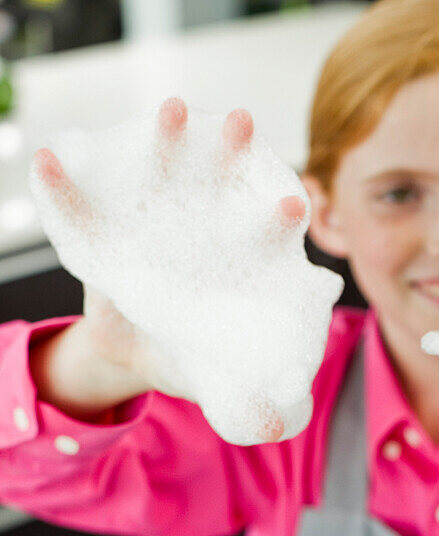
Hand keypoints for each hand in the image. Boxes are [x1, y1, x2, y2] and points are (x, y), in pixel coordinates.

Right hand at [31, 98, 342, 443]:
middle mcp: (207, 227)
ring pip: (166, 168)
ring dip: (168, 137)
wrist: (137, 352)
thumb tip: (279, 425)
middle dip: (235, 149)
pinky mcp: (107, 223)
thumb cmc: (193, 359)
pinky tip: (47, 160)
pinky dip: (61, 183)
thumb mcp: (220, 384)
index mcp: (241, 264)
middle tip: (243, 122)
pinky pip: (81, 200)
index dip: (281, 218)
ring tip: (171, 110)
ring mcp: (158, 218)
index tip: (293, 202)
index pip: (271, 234)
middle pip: (227, 180)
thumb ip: (251, 398)